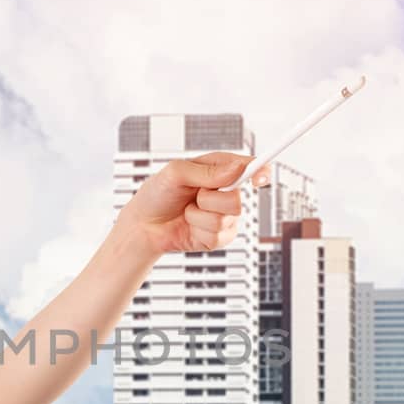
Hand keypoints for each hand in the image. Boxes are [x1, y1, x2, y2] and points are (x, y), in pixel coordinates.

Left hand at [115, 152, 272, 257]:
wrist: (144, 226)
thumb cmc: (156, 194)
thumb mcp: (175, 173)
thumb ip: (206, 171)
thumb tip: (236, 169)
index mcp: (218, 169)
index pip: (249, 167)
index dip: (260, 171)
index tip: (260, 177)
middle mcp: (224, 191)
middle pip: (239, 198)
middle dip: (211, 199)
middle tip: (194, 196)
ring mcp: (224, 215)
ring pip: (227, 218)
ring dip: (200, 216)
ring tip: (187, 211)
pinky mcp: (219, 236)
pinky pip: (220, 236)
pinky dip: (200, 231)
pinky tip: (190, 226)